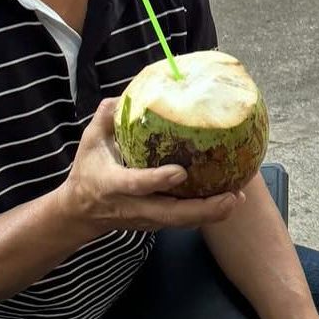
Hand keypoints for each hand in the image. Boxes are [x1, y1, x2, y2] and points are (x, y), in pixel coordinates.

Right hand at [57, 98, 244, 237]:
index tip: (181, 172)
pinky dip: (206, 214)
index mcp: (112, 184)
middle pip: (170, 214)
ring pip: (181, 222)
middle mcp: (132, 206)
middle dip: (203, 209)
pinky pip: (182, 222)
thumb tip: (126, 95)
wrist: (81, 213)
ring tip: (237, 198)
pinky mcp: (155, 223)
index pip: (137, 185)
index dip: (158, 180)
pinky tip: (228, 201)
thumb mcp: (89, 142)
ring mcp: (146, 219)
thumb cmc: (87, 171)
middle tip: (231, 196)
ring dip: (211, 213)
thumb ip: (106, 118)